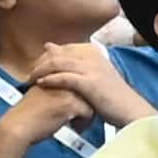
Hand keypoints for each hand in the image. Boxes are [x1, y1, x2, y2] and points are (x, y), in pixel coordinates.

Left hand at [36, 44, 153, 127]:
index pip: (62, 48)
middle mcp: (92, 56)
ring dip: (40, 71)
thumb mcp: (94, 74)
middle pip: (57, 54)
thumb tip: (51, 47)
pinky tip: (40, 84)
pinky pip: (64, 77)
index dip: (46, 57)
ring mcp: (91, 68)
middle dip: (40, 63)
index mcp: (93, 52)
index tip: (36, 67)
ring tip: (29, 79)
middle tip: (28, 74)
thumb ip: (75, 62)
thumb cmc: (112, 96)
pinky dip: (50, 80)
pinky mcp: (90, 82)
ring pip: (57, 64)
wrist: (129, 109)